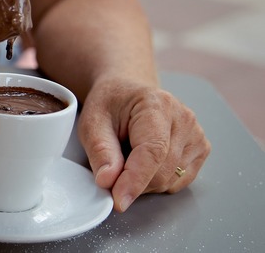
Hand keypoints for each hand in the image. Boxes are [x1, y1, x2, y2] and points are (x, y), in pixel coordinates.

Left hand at [77, 78, 210, 211]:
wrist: (127, 92)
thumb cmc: (111, 104)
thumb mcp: (92, 122)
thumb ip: (100, 151)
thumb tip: (108, 181)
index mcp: (157, 105)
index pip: (153, 152)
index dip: (135, 180)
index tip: (119, 200)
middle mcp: (184, 119)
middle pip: (162, 172)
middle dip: (133, 182)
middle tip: (112, 166)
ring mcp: (196, 135)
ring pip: (170, 181)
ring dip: (144, 181)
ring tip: (130, 155)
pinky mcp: (200, 149)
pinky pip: (178, 182)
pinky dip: (157, 181)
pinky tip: (145, 160)